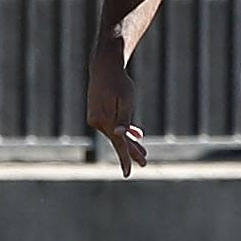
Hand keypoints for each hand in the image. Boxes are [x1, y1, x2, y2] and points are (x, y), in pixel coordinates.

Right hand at [86, 50, 147, 174]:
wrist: (104, 67)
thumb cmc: (118, 82)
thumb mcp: (125, 100)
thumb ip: (124, 119)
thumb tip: (119, 136)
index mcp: (104, 120)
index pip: (117, 144)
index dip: (125, 158)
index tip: (128, 173)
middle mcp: (97, 122)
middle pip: (117, 141)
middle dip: (131, 152)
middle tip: (145, 163)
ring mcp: (96, 118)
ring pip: (116, 134)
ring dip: (129, 143)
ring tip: (143, 154)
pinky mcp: (98, 114)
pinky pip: (113, 126)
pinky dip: (124, 131)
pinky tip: (136, 136)